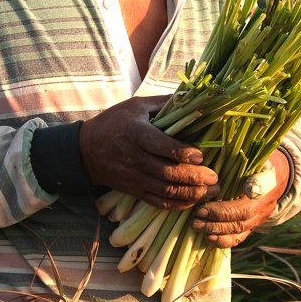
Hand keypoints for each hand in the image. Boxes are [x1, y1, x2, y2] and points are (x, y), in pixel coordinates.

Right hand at [79, 95, 218, 209]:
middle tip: (214, 178)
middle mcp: (136, 158)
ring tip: (211, 191)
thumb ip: (163, 103)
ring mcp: (135, 177)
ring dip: (191, 193)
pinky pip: (158, 202)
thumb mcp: (135, 106)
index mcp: (137, 134)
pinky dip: (177, 205)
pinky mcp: (135, 190)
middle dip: (194, 177)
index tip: (201, 156)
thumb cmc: (114, 123)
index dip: (183, 153)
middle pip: (168, 172)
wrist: (86, 150)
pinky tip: (193, 201)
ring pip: (166, 190)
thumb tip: (191, 97)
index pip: (162, 147)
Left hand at [189, 150, 289, 248]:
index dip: (254, 186)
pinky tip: (207, 238)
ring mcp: (259, 217)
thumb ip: (242, 155)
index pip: (263, 183)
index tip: (242, 189)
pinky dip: (223, 241)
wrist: (272, 181)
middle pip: (244, 213)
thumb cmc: (253, 164)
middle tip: (198, 214)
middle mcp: (265, 201)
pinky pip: (239, 238)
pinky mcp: (252, 228)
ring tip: (196, 225)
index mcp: (267, 179)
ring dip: (216, 229)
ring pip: (239, 228)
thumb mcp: (251, 155)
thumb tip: (231, 151)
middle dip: (219, 215)